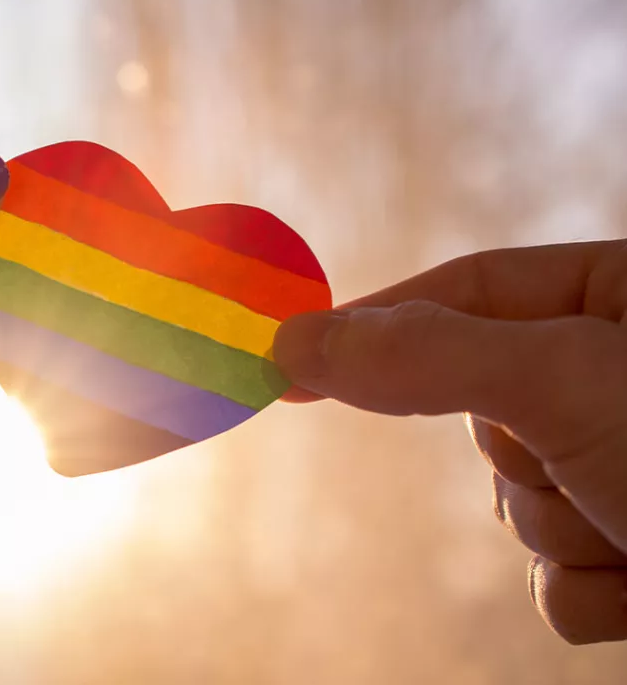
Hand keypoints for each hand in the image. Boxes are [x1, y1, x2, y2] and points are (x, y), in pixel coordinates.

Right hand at [274, 240, 626, 644]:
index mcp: (625, 299)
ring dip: (565, 534)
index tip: (290, 356)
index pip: (470, 289)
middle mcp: (623, 379)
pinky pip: (557, 581)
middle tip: (577, 466)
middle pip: (486, 411)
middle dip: (519, 461)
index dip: (380, 322)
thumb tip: (294, 340)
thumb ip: (427, 355)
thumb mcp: (570, 381)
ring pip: (520, 506)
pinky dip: (593, 594)